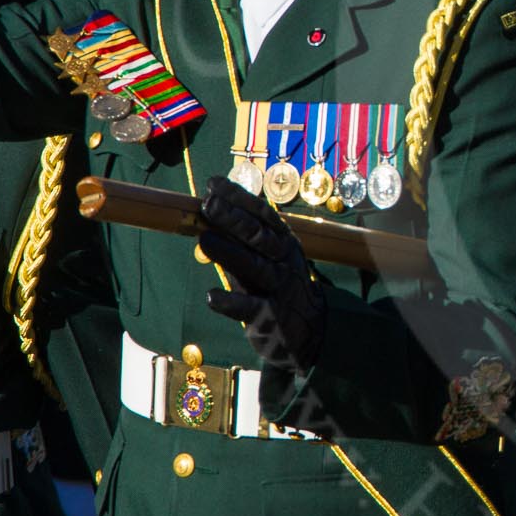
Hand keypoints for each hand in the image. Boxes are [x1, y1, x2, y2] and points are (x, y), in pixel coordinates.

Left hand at [201, 176, 323, 372]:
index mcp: (283, 243)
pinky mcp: (270, 317)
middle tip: (209, 203)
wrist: (311, 331)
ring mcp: (279, 289)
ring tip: (204, 239)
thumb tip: (208, 212)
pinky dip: (230, 302)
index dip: (238, 198)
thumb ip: (239, 241)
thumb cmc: (279, 288)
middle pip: (259, 236)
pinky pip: (249, 308)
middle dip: (234, 218)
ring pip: (255, 267)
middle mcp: (283, 261)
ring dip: (230, 252)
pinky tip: (212, 296)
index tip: (214, 184)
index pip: (262, 215)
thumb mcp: (265, 260)